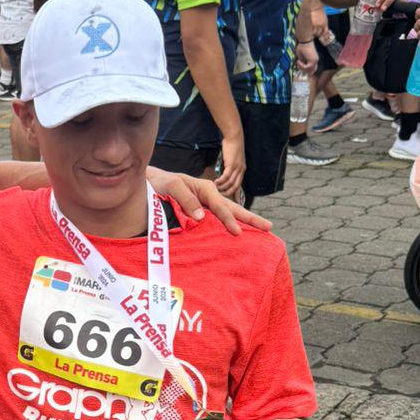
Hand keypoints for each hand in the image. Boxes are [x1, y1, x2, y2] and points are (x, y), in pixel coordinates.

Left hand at [148, 167, 271, 234]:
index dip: (229, 220)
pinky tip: (237, 235)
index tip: (237, 232)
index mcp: (206, 189)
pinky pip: (218, 222)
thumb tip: (202, 217)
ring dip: (244, 223)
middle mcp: (210, 197)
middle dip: (250, 219)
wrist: (151, 184)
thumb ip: (186, 199)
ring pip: (229, 215)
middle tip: (268, 227)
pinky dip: (229, 227)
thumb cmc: (161, 183)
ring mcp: (208, 206)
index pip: (221, 206)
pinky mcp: (202, 214)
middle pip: (234, 209)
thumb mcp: (172, 186)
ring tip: (261, 231)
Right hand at [216, 132, 244, 198]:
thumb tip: (223, 174)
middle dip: (227, 193)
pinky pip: (226, 177)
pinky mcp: (232, 165)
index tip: (234, 202)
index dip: (237, 194)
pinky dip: (220, 181)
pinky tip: (215, 182)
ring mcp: (237, 168)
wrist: (234, 137)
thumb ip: (229, 167)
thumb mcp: (232, 159)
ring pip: (230, 183)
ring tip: (215, 189)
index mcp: (242, 169)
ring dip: (222, 187)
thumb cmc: (232, 146)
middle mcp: (241, 170)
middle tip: (219, 196)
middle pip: (235, 187)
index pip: (239, 185)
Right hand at [294, 39, 318, 76]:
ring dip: (302, 68)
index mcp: (314, 58)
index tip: (301, 69)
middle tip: (299, 68)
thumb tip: (301, 67)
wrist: (305, 41)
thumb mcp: (301, 56)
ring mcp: (315, 61)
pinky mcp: (313, 61)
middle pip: (311, 71)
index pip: (312, 68)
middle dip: (305, 71)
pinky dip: (301, 66)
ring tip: (298, 61)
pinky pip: (307, 67)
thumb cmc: (302, 46)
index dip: (307, 70)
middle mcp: (316, 60)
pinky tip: (298, 61)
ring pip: (309, 70)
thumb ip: (302, 61)